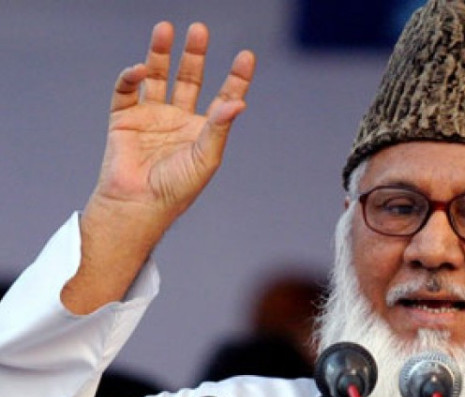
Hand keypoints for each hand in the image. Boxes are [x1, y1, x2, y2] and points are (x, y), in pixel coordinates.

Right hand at [62, 22, 254, 313]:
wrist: (137, 205)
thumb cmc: (176, 188)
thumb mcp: (205, 158)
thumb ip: (219, 128)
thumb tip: (239, 102)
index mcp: (202, 130)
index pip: (222, 97)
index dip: (235, 78)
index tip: (246, 56)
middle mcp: (178, 119)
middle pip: (189, 78)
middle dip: (195, 55)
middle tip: (200, 30)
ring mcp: (151, 117)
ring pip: (158, 77)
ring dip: (161, 53)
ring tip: (165, 28)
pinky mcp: (124, 118)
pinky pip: (127, 90)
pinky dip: (132, 77)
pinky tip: (141, 70)